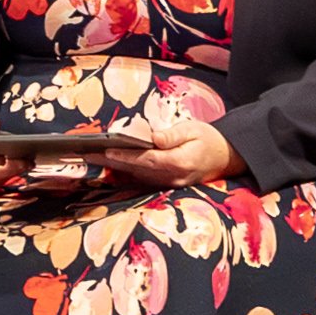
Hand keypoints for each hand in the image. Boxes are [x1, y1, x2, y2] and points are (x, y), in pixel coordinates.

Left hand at [101, 101, 239, 192]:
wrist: (226, 158)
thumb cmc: (208, 140)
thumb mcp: (193, 129)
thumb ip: (172, 135)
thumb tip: (153, 137)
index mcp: (180, 161)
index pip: (147, 159)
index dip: (126, 155)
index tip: (108, 149)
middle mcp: (173, 176)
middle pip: (137, 169)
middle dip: (112, 162)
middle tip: (89, 155)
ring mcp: (170, 184)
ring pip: (137, 175)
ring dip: (116, 167)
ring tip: (94, 157)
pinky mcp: (167, 185)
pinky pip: (143, 179)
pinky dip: (126, 171)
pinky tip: (111, 164)